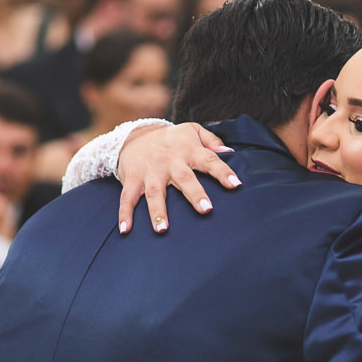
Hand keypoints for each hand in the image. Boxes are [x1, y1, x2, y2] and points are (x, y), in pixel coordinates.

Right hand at [117, 123, 240, 234]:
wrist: (135, 133)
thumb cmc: (172, 138)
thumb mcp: (193, 131)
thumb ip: (212, 141)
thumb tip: (231, 152)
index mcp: (188, 150)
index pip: (209, 160)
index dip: (223, 171)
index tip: (236, 185)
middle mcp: (170, 161)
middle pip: (184, 178)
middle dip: (195, 194)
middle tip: (206, 210)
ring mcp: (150, 171)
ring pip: (155, 192)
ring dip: (158, 211)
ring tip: (163, 229)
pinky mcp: (132, 179)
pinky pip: (128, 197)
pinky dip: (125, 213)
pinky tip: (126, 230)